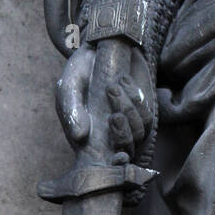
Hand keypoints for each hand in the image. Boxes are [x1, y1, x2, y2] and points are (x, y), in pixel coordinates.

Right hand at [55, 38, 154, 162]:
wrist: (101, 47)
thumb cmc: (80, 71)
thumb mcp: (69, 87)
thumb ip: (71, 110)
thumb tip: (80, 137)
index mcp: (88, 139)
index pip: (104, 164)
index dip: (115, 167)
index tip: (119, 157)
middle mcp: (109, 136)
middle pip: (126, 150)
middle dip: (123, 135)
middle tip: (113, 116)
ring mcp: (127, 124)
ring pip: (138, 132)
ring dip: (128, 110)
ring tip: (112, 86)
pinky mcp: (140, 110)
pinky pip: (145, 115)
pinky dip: (135, 100)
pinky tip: (122, 81)